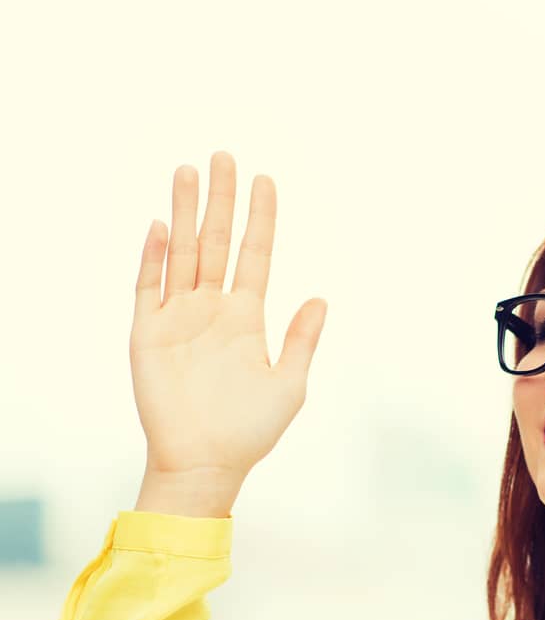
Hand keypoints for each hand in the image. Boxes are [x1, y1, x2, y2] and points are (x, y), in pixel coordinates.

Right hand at [130, 149, 325, 482]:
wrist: (205, 463)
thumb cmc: (250, 432)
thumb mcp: (289, 385)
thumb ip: (302, 340)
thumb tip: (320, 297)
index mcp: (247, 318)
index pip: (254, 255)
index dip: (260, 219)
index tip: (266, 181)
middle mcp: (212, 310)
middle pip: (216, 243)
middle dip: (221, 201)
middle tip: (225, 156)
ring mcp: (178, 318)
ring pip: (182, 253)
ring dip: (186, 213)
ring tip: (189, 171)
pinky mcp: (148, 333)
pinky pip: (148, 286)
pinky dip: (154, 257)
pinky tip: (163, 227)